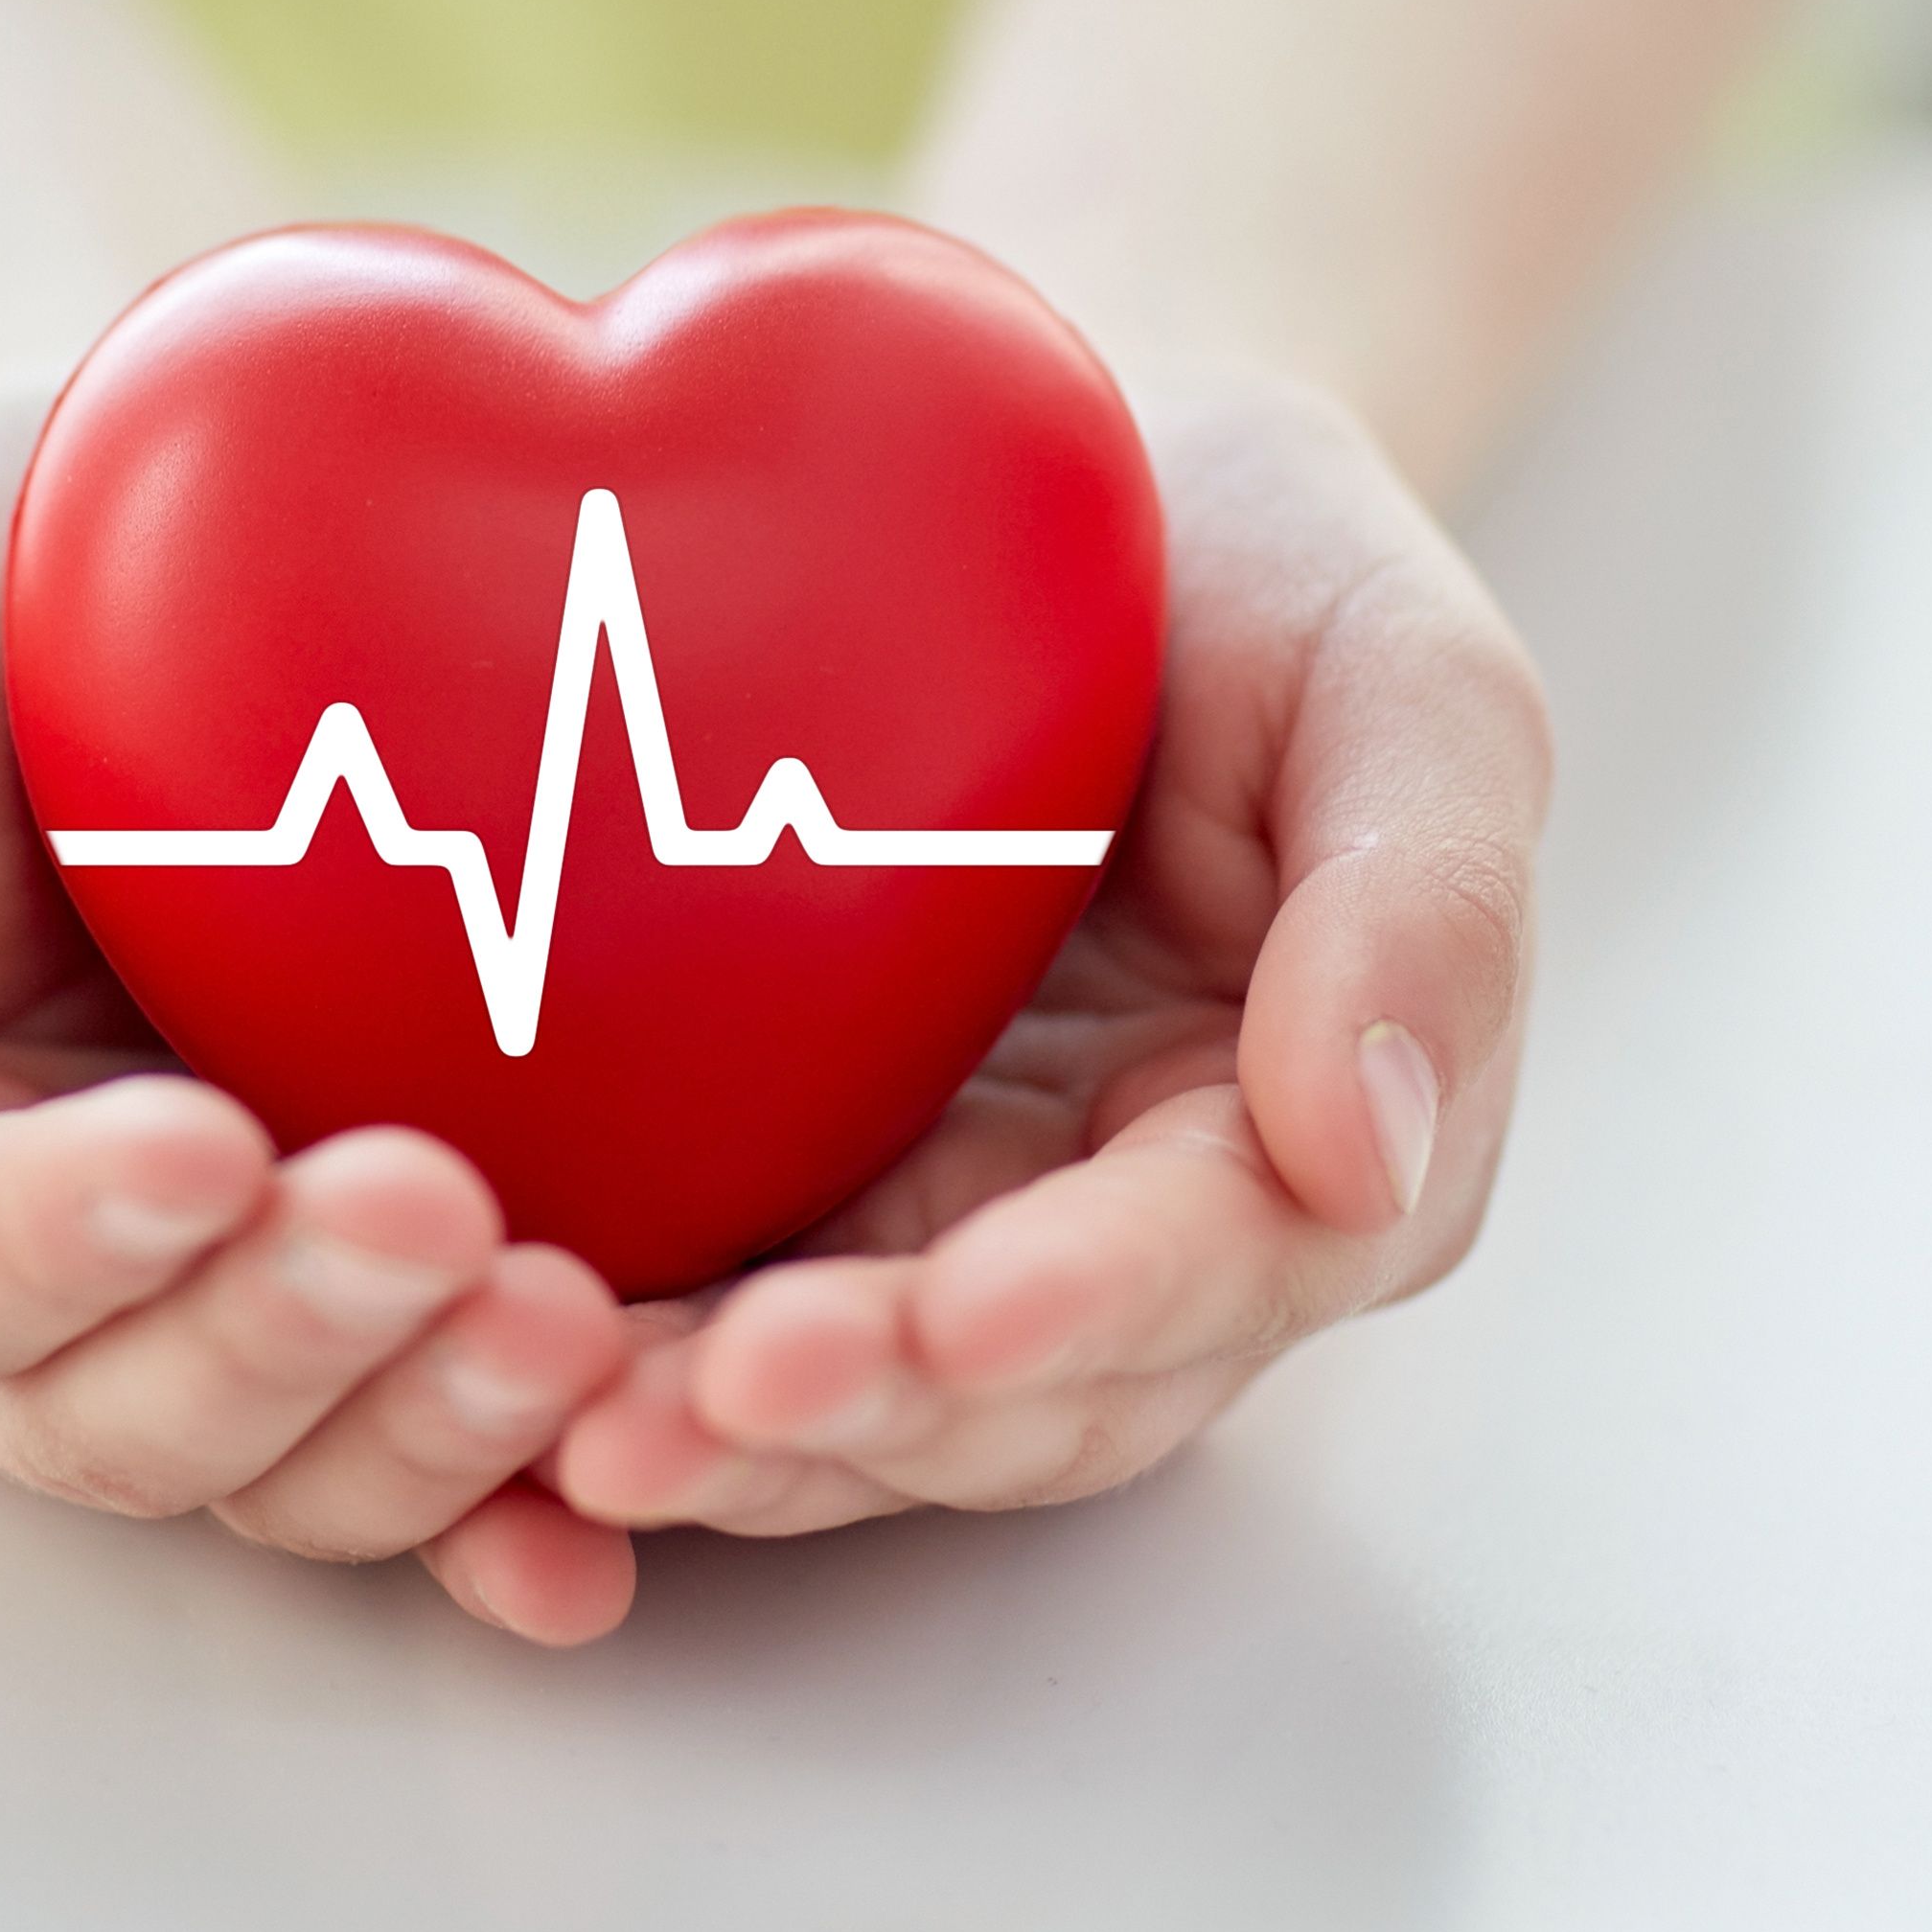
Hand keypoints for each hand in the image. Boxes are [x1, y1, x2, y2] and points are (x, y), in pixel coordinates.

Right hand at [0, 385, 639, 1645]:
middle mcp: (63, 1283)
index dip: (58, 1237)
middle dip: (281, 1334)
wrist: (214, 520)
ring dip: (432, 1426)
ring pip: (311, 1458)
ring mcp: (256, 1293)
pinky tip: (603, 1532)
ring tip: (565, 1318)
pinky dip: (535, 1508)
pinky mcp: (432, 1284)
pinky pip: (479, 1453)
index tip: (197, 1143)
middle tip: (427, 1211)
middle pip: (138, 1412)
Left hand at [541, 373, 1550, 1544]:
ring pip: (856, 1406)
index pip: (1210, 1268)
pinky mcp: (783, 1185)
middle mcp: (1118, 1231)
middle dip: (867, 1417)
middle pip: (1014, 1398)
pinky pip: (705, 1315)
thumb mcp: (1397, 676)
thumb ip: (1427, 898)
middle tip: (695, 1409)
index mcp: (1298, 1141)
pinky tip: (504, 1375)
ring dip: (726, 1444)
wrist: (1038, 486)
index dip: (1093, 1306)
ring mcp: (940, 1221)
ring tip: (580, 1436)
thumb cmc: (1250, 567)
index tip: (964, 1310)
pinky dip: (619, 1367)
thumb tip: (1368, 1153)